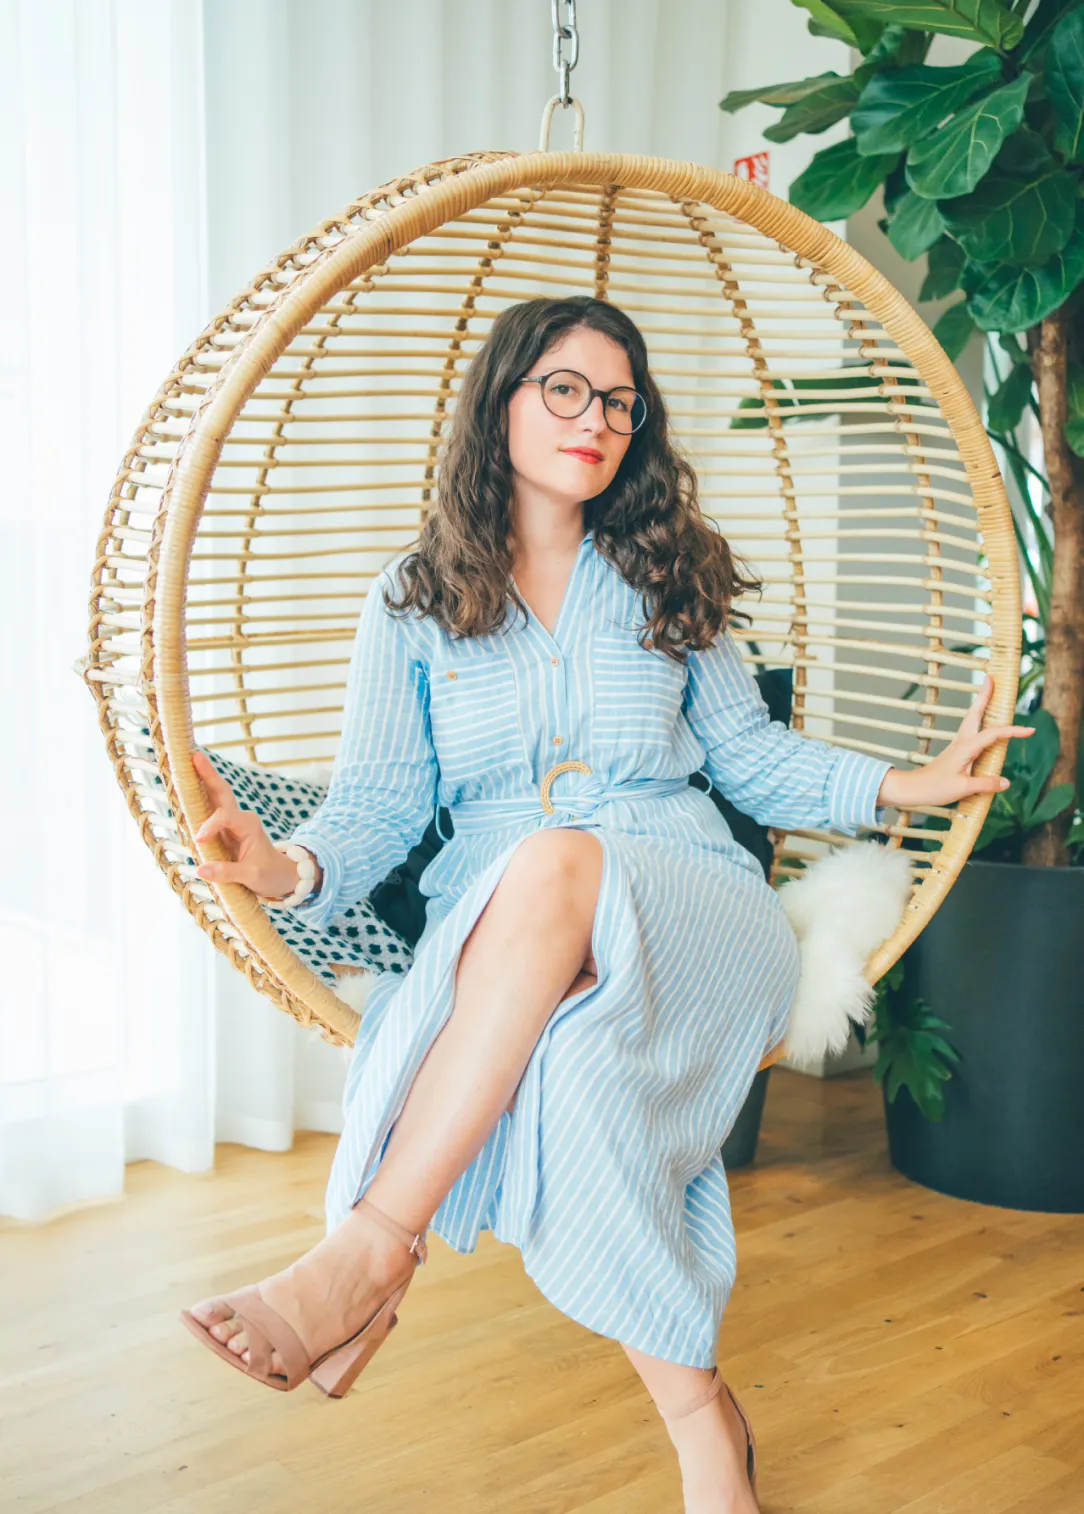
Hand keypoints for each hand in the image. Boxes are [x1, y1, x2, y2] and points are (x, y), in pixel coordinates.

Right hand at [191, 749, 312, 897]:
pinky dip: (196, 796)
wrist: (279, 875)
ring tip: (185, 762)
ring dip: (199, 780)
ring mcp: (230, 821)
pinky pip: (207, 809)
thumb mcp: (251, 876)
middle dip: (207, 774)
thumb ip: (227, 872)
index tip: (199, 841)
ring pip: (213, 796)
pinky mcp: (222, 828)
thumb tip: (201, 870)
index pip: (223, 817)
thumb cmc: (269, 874)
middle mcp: (239, 817)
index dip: (209, 826)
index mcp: (249, 824)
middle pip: (221, 791)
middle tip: (194, 755)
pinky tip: (184, 785)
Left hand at [877, 673, 1034, 810]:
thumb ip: (985, 784)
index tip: (1030, 730)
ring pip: (971, 720)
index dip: (1013, 731)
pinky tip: (981, 724)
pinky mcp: (956, 751)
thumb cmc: (935, 788)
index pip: (994, 734)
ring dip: (980, 705)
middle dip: (983, 696)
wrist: (913, 788)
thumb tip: (1006, 782)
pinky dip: (978, 720)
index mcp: (966, 747)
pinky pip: (970, 730)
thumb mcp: (963, 788)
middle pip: (975, 714)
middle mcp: (962, 742)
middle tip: (990, 678)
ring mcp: (958, 745)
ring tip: (987, 692)